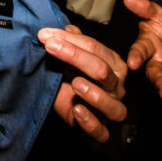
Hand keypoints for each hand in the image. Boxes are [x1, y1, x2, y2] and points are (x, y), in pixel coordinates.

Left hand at [40, 24, 127, 141]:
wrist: (67, 99)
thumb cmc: (71, 72)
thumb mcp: (70, 53)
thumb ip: (69, 39)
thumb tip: (60, 28)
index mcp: (113, 63)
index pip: (95, 48)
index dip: (69, 40)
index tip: (45, 35)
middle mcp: (116, 85)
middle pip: (102, 71)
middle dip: (75, 56)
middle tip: (51, 47)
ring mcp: (110, 108)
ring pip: (113, 105)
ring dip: (94, 94)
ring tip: (75, 83)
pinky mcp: (100, 128)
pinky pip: (101, 131)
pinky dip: (90, 122)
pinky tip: (77, 110)